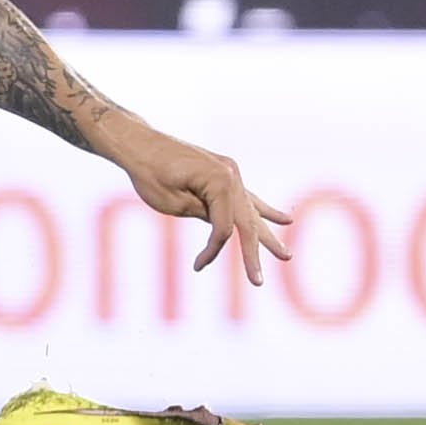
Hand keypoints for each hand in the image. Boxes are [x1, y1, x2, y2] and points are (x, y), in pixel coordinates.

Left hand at [110, 122, 292, 286]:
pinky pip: (246, 197)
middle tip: (259, 281)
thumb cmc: (149, 173)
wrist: (138, 143)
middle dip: (254, 253)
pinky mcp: (224, 172)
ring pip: (252, 210)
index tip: (197, 266)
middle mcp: (231, 174)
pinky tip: (285, 219)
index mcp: (220, 180)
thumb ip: (202, 215)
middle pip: (246, 221)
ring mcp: (230, 172)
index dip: (213, 250)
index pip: (224, 227)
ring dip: (269, 233)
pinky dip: (263, 210)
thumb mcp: (173, 202)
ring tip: (287, 256)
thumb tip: (222, 229)